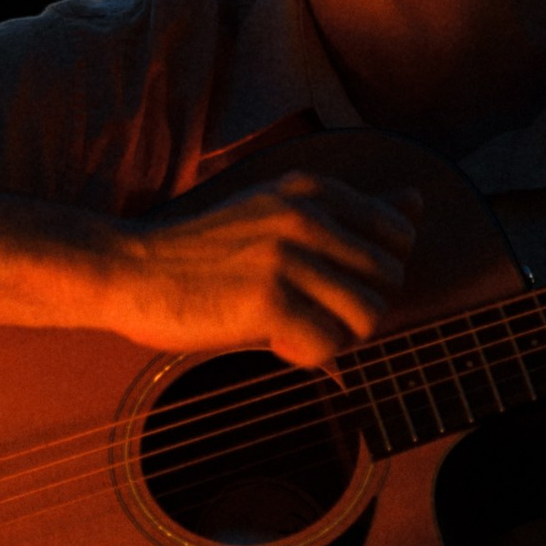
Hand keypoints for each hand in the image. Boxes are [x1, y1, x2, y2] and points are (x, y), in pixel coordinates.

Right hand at [105, 168, 419, 365]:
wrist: (128, 271)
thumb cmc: (204, 253)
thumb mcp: (280, 212)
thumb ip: (353, 211)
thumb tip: (417, 203)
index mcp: (314, 189)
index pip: (398, 236)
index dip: (369, 274)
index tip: (324, 283)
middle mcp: (308, 215)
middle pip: (390, 281)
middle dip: (358, 309)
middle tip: (308, 313)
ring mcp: (289, 257)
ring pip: (368, 317)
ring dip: (336, 336)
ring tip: (292, 328)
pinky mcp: (270, 301)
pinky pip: (330, 346)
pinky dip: (307, 356)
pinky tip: (272, 342)